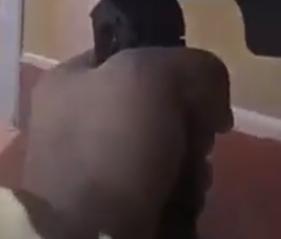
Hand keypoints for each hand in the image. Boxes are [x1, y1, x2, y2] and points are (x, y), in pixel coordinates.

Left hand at [19, 48, 232, 238]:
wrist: (88, 229)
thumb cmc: (111, 143)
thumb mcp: (148, 75)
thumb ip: (189, 66)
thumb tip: (211, 100)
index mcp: (69, 79)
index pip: (135, 57)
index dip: (176, 71)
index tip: (199, 95)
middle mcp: (76, 118)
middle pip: (158, 108)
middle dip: (191, 124)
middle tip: (199, 139)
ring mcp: (93, 164)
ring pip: (165, 150)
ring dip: (192, 162)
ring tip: (194, 175)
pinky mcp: (114, 203)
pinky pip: (163, 188)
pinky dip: (182, 193)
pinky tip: (187, 199)